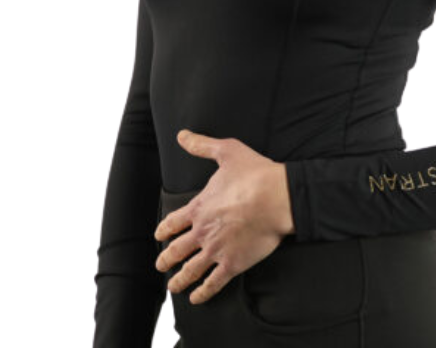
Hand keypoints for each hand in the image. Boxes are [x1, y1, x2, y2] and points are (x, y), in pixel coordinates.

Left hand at [154, 128, 295, 304]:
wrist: (276, 198)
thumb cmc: (254, 174)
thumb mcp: (226, 151)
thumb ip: (202, 145)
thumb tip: (183, 136)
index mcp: (199, 208)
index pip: (173, 222)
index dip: (163, 230)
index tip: (158, 236)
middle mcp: (203, 232)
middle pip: (176, 250)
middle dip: (166, 258)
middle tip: (160, 264)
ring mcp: (216, 250)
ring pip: (190, 271)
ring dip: (179, 280)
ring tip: (173, 286)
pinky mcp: (233, 264)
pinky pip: (213, 283)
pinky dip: (203, 293)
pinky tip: (197, 298)